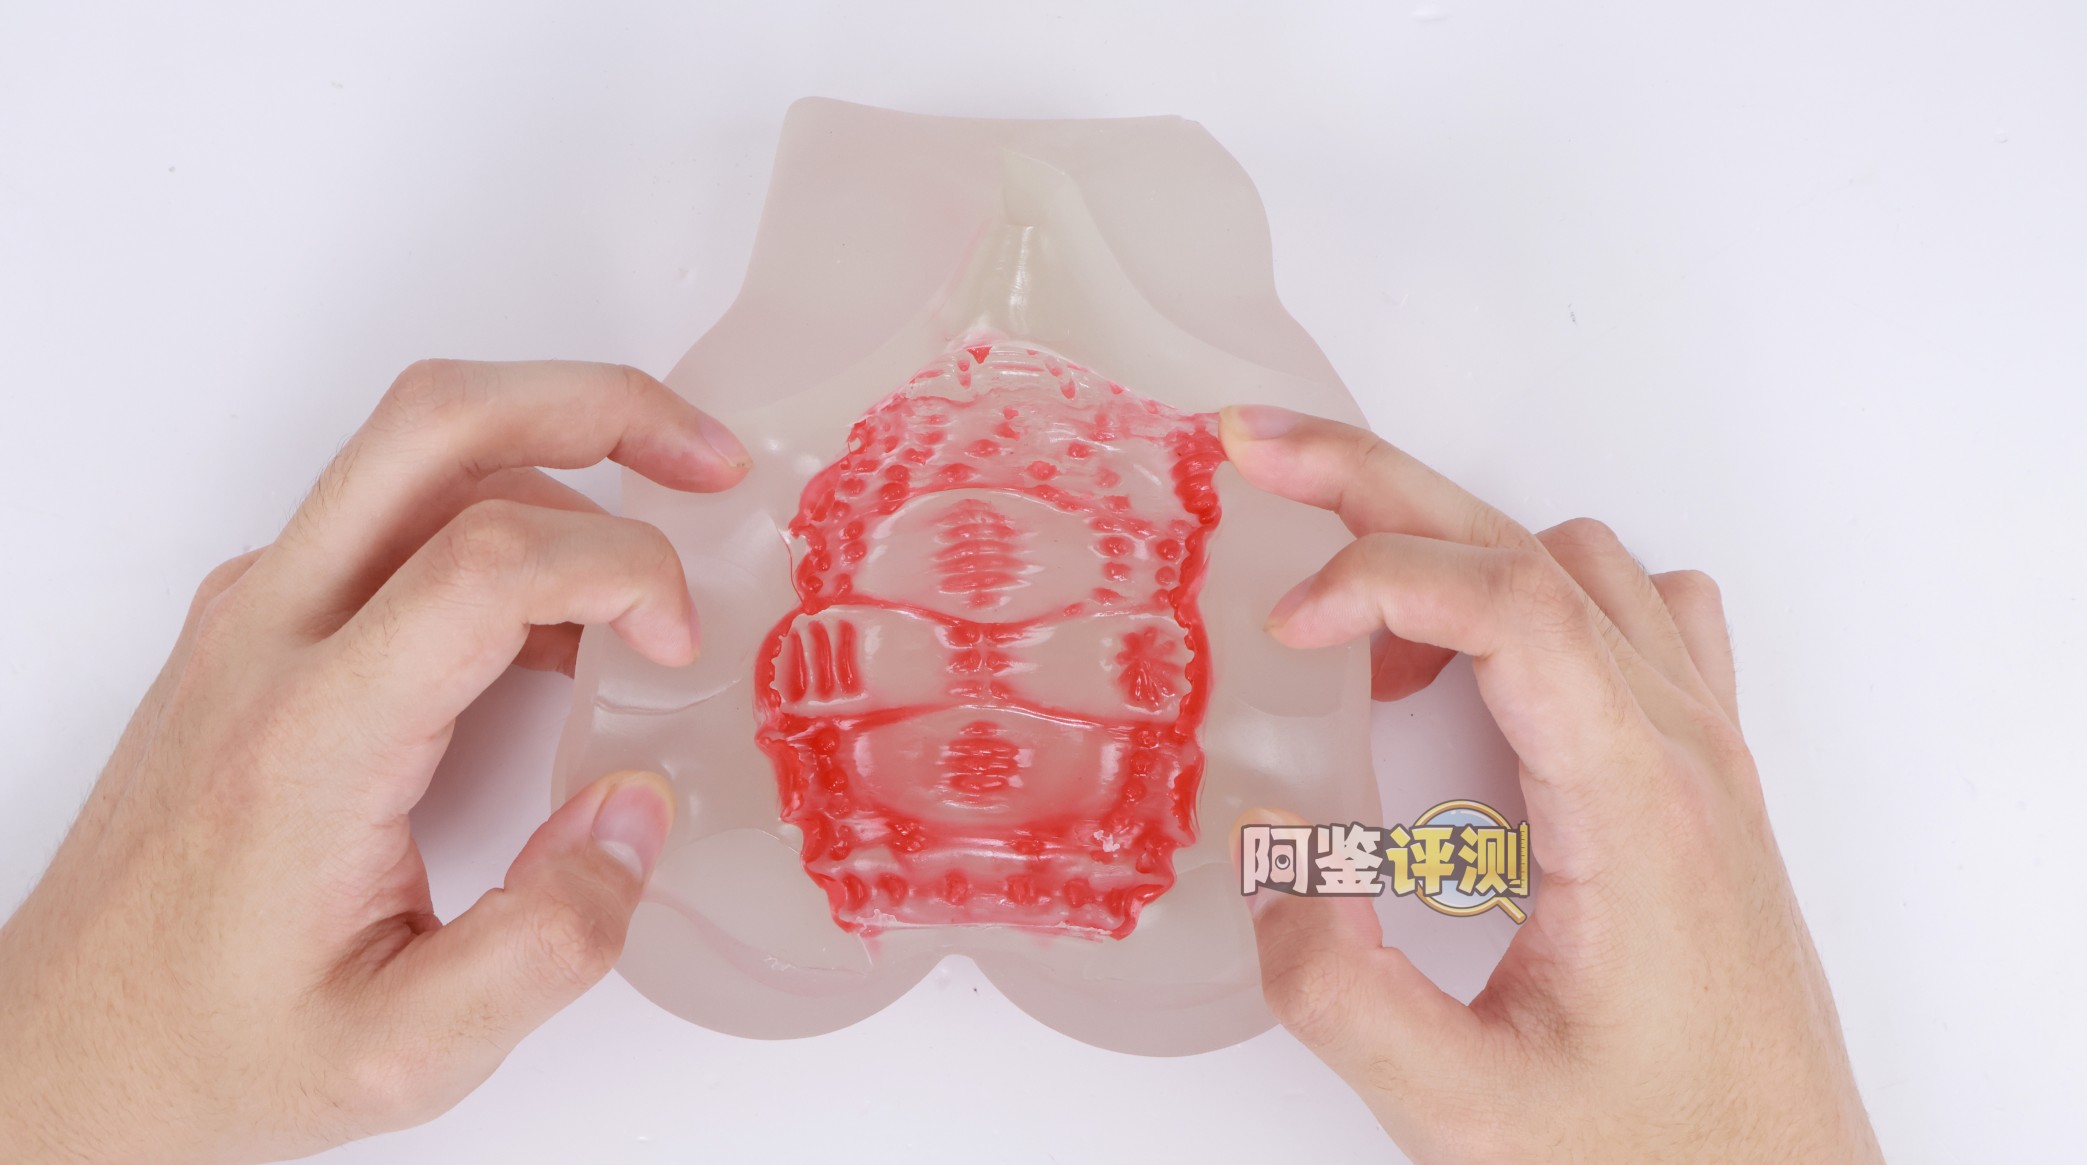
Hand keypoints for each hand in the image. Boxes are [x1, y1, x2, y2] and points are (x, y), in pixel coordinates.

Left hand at [0, 361, 750, 1164]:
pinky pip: (392, 514)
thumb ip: (550, 944)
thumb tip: (636, 808)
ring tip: (654, 562)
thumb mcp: (406, 1053)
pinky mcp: (256, 624)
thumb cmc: (218, 1044)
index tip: (677, 646)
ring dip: (556, 457)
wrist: (69, 1050)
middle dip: (598, 406)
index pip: (485, 561)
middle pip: (435, 424)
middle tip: (708, 458)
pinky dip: (503, 519)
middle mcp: (266, 637)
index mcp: (310, 737)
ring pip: (414, 450)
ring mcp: (253, 615)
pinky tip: (565, 626)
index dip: (622, 573)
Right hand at [1219, 405, 1881, 1163]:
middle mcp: (1685, 751)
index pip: (1512, 603)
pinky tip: (1470, 671)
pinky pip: (1638, 619)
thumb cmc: (1653, 1155)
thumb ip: (1337, 990)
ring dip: (1453, 554)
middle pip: (1531, 546)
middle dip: (1378, 486)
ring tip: (1344, 616)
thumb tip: (1268, 856)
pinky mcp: (1700, 778)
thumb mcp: (1463, 1107)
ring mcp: (1704, 754)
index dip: (1379, 580)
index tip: (1288, 630)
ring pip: (1580, 565)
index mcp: (1638, 805)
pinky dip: (1535, 600)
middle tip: (1258, 454)